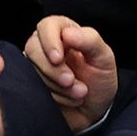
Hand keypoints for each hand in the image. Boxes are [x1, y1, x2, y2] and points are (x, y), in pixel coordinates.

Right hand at [23, 15, 117, 133]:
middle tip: (70, 81)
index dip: (49, 41)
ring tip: (79, 92)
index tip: (58, 59)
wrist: (95, 109)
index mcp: (64, 31)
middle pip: (32, 48)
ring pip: (32, 70)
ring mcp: (38, 64)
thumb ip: (90, 40)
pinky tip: (69, 98)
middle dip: (52, 69)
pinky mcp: (34, 82)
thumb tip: (67, 33)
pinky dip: (54, 95)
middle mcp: (47, 45)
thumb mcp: (104, 57)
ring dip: (57, 86)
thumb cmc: (100, 79)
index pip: (46, 26)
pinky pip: (33, 87)